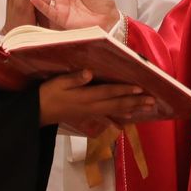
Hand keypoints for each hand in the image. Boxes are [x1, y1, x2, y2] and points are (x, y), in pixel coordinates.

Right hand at [38, 70, 157, 127]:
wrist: (38, 113)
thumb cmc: (48, 94)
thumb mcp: (58, 83)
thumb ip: (74, 78)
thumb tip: (89, 73)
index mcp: (85, 97)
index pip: (109, 92)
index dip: (124, 90)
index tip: (139, 88)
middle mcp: (92, 106)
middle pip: (117, 104)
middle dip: (136, 101)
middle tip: (153, 101)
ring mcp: (92, 112)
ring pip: (116, 110)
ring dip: (133, 108)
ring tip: (148, 108)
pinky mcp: (89, 115)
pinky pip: (109, 116)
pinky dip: (121, 116)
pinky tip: (130, 118)